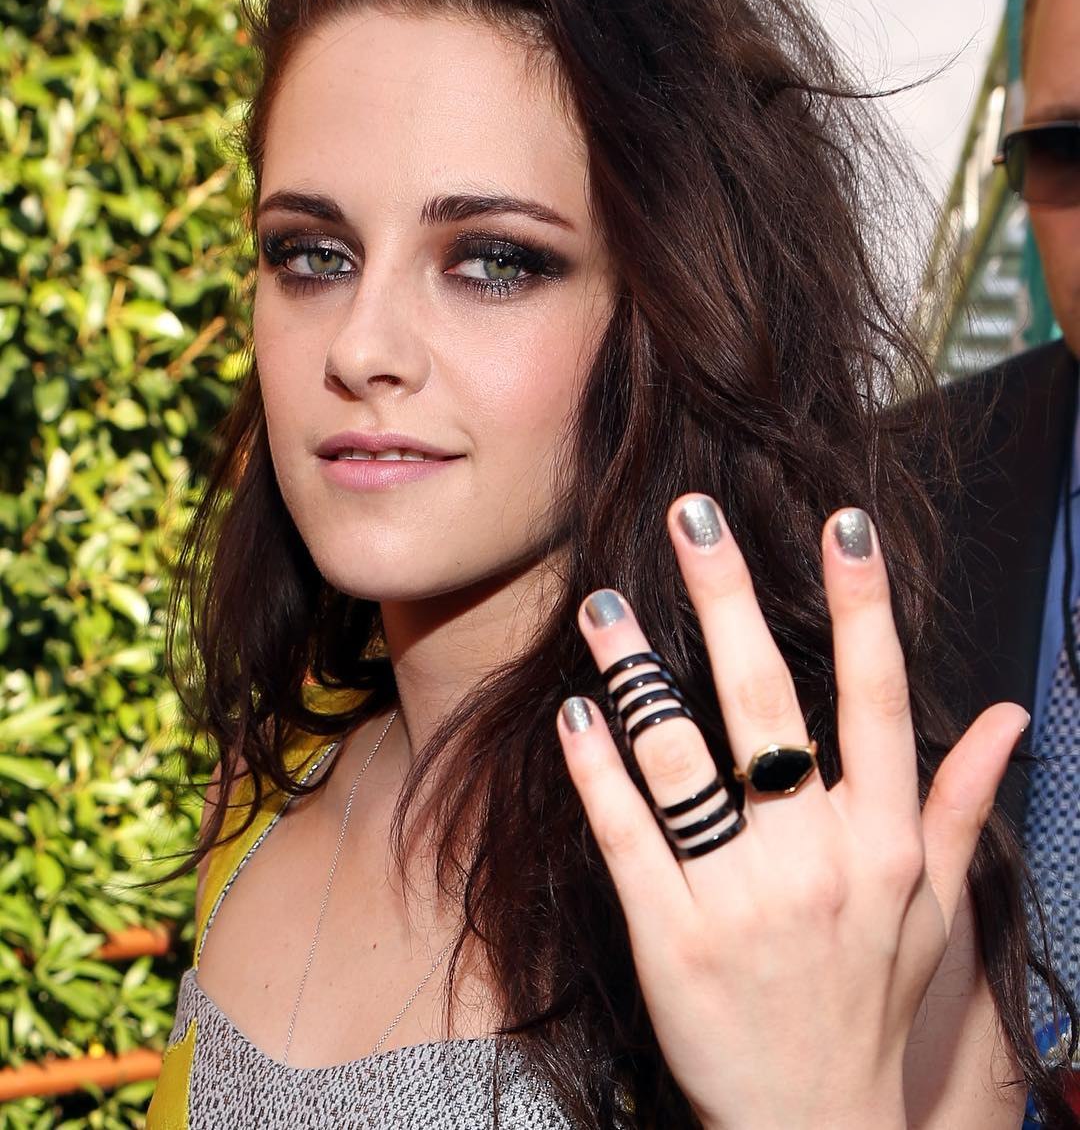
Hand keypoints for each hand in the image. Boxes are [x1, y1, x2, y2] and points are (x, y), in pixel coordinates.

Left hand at [556, 496, 1026, 1129]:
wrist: (814, 1125)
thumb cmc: (870, 997)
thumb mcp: (933, 904)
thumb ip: (958, 803)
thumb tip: (1007, 718)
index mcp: (882, 839)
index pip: (877, 699)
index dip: (864, 607)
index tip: (843, 524)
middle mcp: (817, 858)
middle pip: (766, 705)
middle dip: (728, 601)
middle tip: (691, 517)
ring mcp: (740, 899)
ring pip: (681, 760)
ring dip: (638, 673)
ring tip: (602, 602)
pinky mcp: (669, 938)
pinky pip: (626, 838)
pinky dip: (597, 770)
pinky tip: (574, 713)